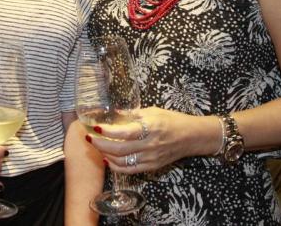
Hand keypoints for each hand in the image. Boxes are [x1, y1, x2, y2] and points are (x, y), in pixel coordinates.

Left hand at [85, 106, 217, 173]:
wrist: (191, 137)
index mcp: (149, 128)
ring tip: (96, 146)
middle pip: (118, 149)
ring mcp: (150, 158)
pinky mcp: (151, 167)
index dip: (107, 131)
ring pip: (121, 162)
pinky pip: (129, 170)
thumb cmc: (172, 120)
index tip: (94, 127)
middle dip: (100, 144)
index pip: (123, 133)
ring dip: (105, 155)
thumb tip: (112, 113)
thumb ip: (132, 114)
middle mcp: (149, 145)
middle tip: (89, 138)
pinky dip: (115, 166)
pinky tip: (107, 159)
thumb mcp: (152, 111)